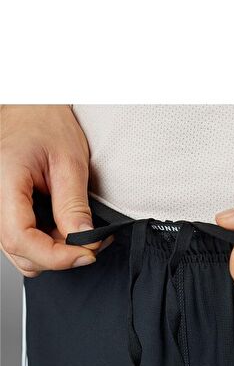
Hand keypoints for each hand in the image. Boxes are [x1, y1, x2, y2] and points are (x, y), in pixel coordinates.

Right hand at [0, 105, 98, 275]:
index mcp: (5, 182)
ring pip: (22, 253)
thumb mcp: (69, 161)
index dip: (55, 256)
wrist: (31, 109)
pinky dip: (48, 244)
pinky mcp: (6, 213)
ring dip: (55, 252)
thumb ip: (74, 205)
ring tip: (79, 231)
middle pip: (21, 252)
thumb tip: (84, 240)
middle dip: (60, 256)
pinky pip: (24, 242)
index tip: (86, 254)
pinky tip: (65, 228)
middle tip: (92, 242)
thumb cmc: (44, 124)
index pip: (20, 238)